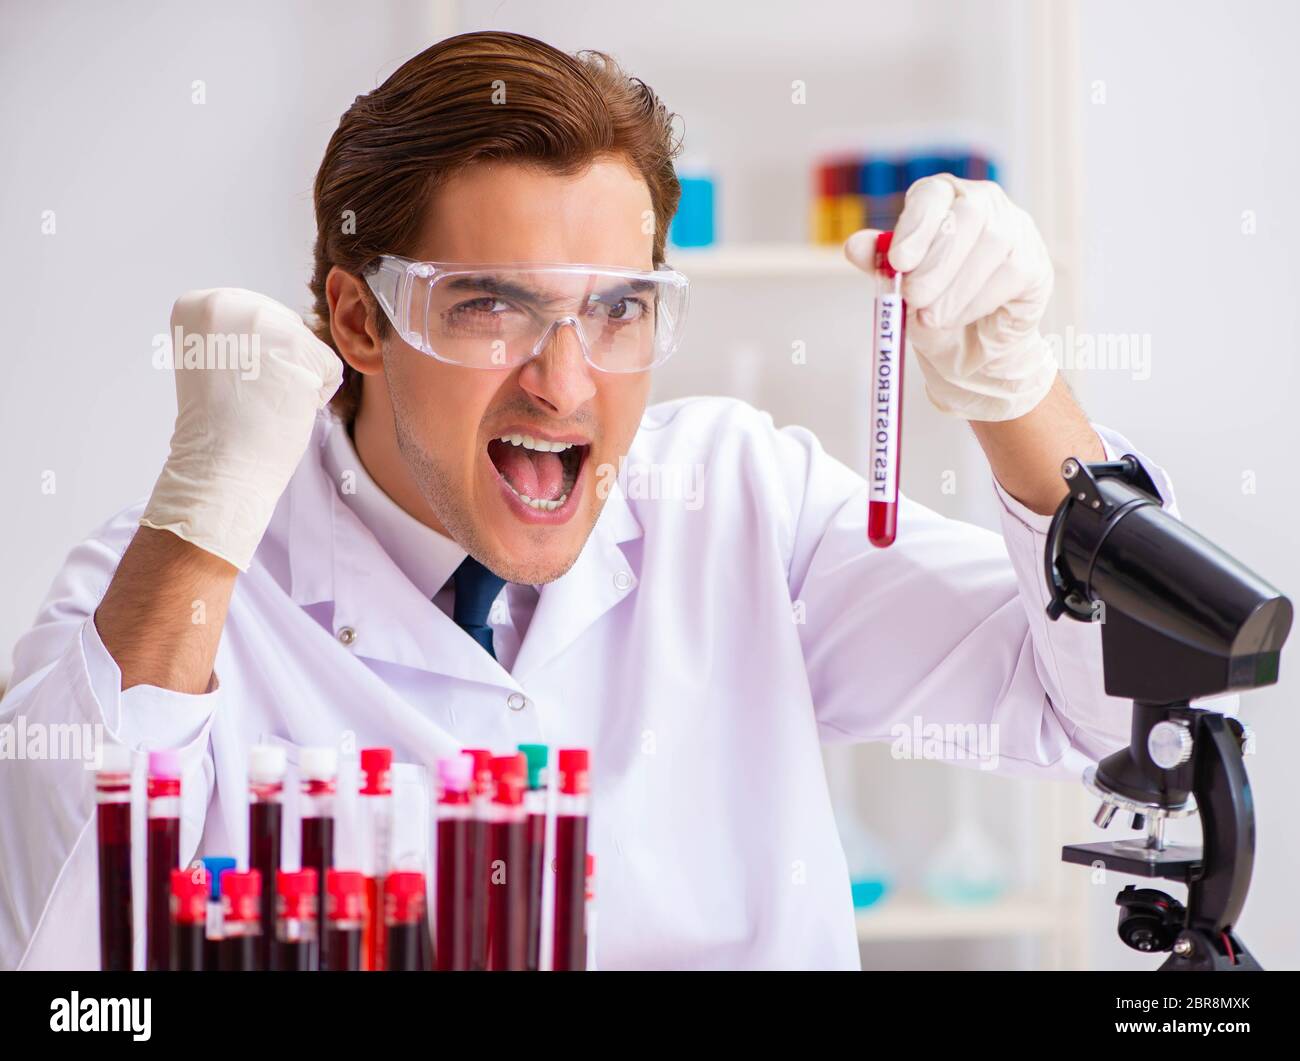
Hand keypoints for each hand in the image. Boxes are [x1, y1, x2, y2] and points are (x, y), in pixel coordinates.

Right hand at [140, 289, 342, 569]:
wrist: (219, 467)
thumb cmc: (217, 423)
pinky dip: (317, 395)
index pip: (254, 314)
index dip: (250, 354)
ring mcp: (266, 323)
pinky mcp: (302, 349)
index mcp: (199, 305)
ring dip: (298, 378)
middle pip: (284, 325)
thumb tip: (285, 323)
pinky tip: (286, 410)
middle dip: (278, 364)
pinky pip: (330, 368)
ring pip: (308, 346)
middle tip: (249, 395)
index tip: (228, 380)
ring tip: (265, 402)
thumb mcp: (213, 357)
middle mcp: (228, 303)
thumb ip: (239, 331)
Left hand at [845, 174, 1057, 421]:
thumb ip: (879, 264)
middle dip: (937, 262)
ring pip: (992, 242)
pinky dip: (978, 301)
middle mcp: (982, 203)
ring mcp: (1015, 228)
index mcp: (942, 199)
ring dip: (956, 288)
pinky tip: (960, 317)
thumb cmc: (931, 307)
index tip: (898, 262)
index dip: (915, 225)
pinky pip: (1011, 271)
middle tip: (914, 299)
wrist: (969, 349)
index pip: (932, 193)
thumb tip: (854, 245)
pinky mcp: (1034, 261)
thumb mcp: (898, 287)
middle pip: (967, 215)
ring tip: (932, 318)